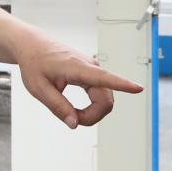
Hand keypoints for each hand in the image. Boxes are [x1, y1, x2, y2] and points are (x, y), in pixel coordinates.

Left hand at [15, 31, 142, 128]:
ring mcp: (93, 70)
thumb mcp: (38, 89)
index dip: (123, 85)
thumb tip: (74, 124)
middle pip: (106, 100)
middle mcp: (90, 67)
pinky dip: (91, 107)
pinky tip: (77, 109)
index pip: (104, 77)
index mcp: (76, 67)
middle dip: (92, 116)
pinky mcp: (92, 74)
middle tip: (70, 119)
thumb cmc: (34, 64)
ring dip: (91, 113)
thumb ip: (57, 107)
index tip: (139, 88)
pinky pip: (100, 95)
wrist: (33, 46)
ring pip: (105, 100)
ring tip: (70, 113)